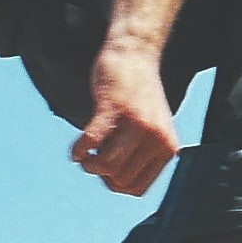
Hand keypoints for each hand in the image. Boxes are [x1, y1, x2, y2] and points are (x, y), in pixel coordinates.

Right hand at [72, 49, 181, 195]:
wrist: (135, 54)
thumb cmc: (138, 94)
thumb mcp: (151, 130)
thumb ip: (140, 155)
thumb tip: (114, 183)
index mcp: (166, 149)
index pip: (136, 188)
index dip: (115, 184)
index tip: (107, 169)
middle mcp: (155, 139)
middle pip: (120, 180)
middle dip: (101, 173)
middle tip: (95, 156)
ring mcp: (136, 124)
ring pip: (108, 167)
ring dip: (89, 164)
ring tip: (85, 154)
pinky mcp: (114, 108)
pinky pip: (92, 141)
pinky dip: (79, 150)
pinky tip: (75, 150)